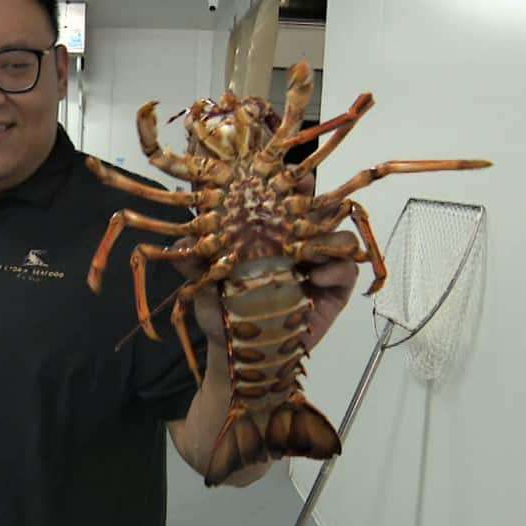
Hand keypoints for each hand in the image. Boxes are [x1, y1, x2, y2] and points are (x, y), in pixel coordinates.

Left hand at [172, 171, 358, 357]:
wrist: (240, 353)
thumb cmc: (223, 313)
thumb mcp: (204, 285)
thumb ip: (194, 261)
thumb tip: (179, 238)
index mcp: (269, 237)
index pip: (283, 202)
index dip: (286, 183)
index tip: (282, 172)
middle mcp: (297, 245)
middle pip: (319, 212)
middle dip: (318, 200)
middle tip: (306, 196)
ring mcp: (318, 266)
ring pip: (340, 237)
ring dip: (329, 239)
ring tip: (308, 253)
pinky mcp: (334, 290)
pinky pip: (347, 269)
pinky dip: (336, 269)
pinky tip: (314, 279)